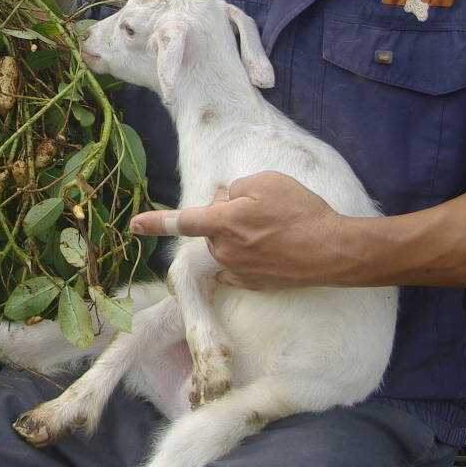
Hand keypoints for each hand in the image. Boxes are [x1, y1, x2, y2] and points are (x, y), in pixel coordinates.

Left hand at [129, 171, 364, 288]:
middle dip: (226, 216)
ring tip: (274, 228)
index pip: (182, 221)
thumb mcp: (268, 182)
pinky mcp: (252, 284)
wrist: (332, 250)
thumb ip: (236, 188)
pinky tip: (270, 248)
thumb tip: (224, 200)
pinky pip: (236, 265)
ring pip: (224, 245)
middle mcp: (224, 250)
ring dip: (238, 235)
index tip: (133, 226)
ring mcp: (237, 270)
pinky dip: (245, 254)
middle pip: (211, 227)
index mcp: (224, 222)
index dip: (155, 222)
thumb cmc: (301, 212)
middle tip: (261, 209)